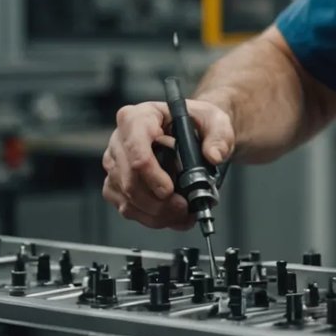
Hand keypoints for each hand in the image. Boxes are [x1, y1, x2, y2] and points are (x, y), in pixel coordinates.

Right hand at [101, 99, 234, 229]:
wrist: (194, 132)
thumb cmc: (198, 123)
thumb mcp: (215, 122)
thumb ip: (219, 137)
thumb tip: (214, 156)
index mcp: (139, 117)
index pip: (136, 147)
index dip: (151, 173)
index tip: (169, 190)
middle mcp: (120, 140)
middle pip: (129, 179)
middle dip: (157, 201)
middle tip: (183, 207)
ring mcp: (116, 163)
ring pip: (127, 198)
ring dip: (156, 213)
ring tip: (182, 214)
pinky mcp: (117, 183)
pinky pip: (127, 208)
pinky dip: (151, 218)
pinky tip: (171, 216)